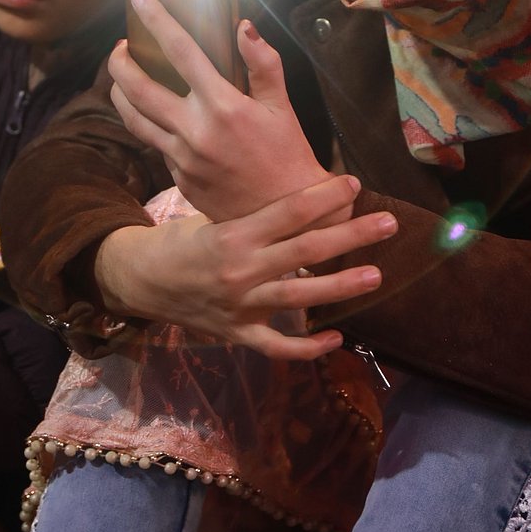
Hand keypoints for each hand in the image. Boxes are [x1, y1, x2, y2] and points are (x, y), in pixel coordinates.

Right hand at [95, 175, 397, 360]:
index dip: (324, 198)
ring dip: (341, 287)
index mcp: (233, 236)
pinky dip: (308, 347)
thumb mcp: (213, 218)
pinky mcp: (238, 334)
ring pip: (300, 298)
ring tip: (375, 275)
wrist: (143, 280)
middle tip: (387, 223)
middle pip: (305, 252)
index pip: (288, 213)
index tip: (354, 184)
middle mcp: (241, 271)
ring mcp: (241, 306)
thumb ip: (255, 216)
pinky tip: (338, 338)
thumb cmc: (183, 242)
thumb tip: (304, 198)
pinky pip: (277, 346)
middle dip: (350, 235)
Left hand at [109, 0, 334, 223]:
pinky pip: (155, 144)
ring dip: (120, 92)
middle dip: (120, 61)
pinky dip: (151, 124)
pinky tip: (158, 116)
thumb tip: (243, 26)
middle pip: (136, 87)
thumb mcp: (283, 107)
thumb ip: (263, 64)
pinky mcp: (178, 178)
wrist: (286, 217)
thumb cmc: (289, 156)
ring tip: (123, 77)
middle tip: (120, 47)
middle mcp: (195, 130)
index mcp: (223, 106)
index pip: (180, 51)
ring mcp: (182, 157)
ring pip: (134, 118)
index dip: (156, 19)